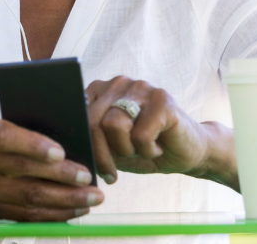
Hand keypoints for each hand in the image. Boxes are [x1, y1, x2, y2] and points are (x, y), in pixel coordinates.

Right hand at [0, 117, 103, 220]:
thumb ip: (11, 131)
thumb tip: (61, 140)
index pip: (3, 138)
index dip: (32, 145)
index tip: (60, 150)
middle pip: (21, 173)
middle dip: (61, 177)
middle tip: (89, 177)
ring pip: (27, 199)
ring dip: (64, 201)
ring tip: (91, 198)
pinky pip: (24, 216)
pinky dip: (52, 215)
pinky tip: (74, 211)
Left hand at [86, 77, 216, 183]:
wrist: (188, 152)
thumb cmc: (144, 149)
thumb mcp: (110, 148)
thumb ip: (90, 141)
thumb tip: (69, 148)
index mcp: (101, 90)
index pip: (77, 115)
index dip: (81, 144)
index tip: (89, 165)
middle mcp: (119, 82)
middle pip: (93, 121)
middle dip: (101, 154)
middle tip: (111, 174)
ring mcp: (142, 87)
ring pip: (113, 125)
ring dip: (127, 150)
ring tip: (140, 149)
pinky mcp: (163, 99)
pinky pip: (141, 135)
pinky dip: (148, 150)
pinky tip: (158, 146)